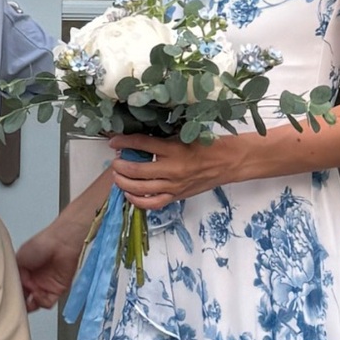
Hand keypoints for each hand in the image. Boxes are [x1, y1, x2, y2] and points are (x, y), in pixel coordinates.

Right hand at [16, 223, 84, 311]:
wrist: (60, 244)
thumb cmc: (40, 245)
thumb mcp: (18, 259)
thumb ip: (13, 275)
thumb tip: (13, 288)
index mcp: (22, 273)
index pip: (14, 289)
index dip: (11, 295)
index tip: (6, 298)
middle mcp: (33, 281)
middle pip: (24, 299)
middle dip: (20, 303)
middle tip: (16, 302)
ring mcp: (44, 287)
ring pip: (35, 304)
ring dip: (30, 304)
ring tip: (28, 297)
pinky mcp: (57, 291)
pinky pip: (47, 303)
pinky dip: (41, 301)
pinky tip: (38, 294)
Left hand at [108, 132, 239, 209]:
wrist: (226, 163)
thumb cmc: (206, 146)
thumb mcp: (183, 136)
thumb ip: (161, 140)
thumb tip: (137, 142)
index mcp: (173, 149)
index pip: (141, 144)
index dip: (122, 142)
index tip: (113, 141)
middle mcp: (172, 169)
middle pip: (136, 169)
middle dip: (120, 166)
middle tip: (115, 161)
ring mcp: (174, 185)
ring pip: (140, 188)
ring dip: (124, 183)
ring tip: (117, 176)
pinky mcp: (177, 196)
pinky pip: (153, 203)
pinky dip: (138, 201)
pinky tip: (129, 195)